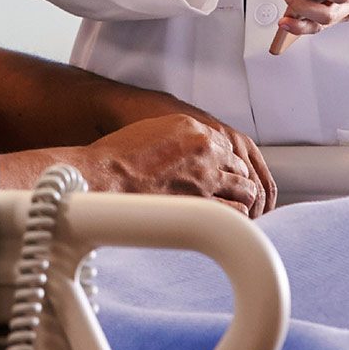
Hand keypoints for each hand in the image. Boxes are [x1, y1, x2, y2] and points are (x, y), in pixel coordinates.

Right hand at [76, 113, 273, 218]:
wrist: (104, 176)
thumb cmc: (117, 157)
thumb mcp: (154, 131)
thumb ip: (180, 138)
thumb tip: (190, 152)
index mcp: (193, 128)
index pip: (228, 146)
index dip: (227, 163)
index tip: (222, 173)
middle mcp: (205, 148)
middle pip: (240, 166)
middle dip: (237, 180)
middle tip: (230, 192)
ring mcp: (206, 176)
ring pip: (244, 188)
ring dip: (241, 198)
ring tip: (235, 207)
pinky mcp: (203, 202)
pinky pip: (235, 211)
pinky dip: (236, 217)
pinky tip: (227, 221)